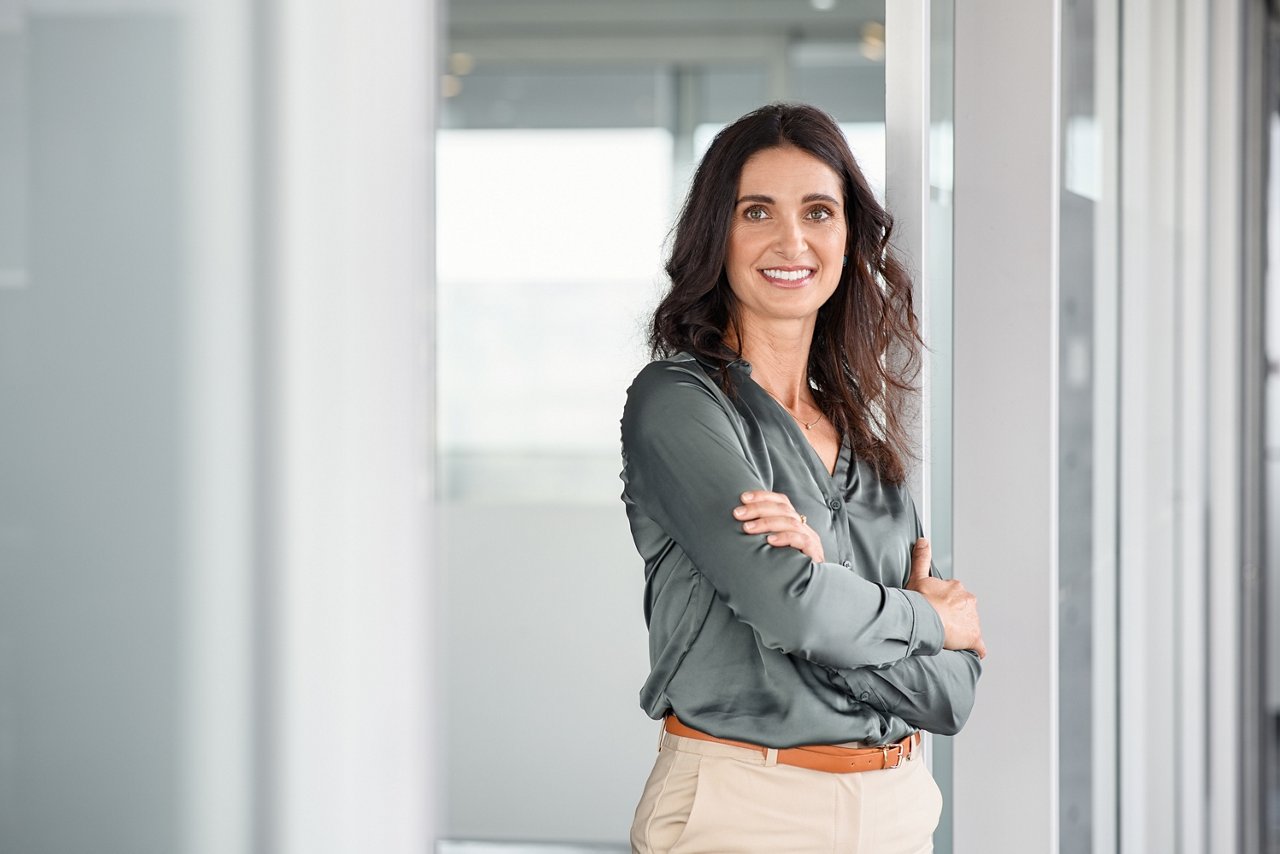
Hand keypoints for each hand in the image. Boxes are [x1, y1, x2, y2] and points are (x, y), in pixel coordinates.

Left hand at [733, 490, 824, 562]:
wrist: (810, 585)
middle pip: (783, 509)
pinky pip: (801, 540)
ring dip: (766, 523)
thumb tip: (739, 524)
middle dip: (758, 508)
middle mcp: (803, 527)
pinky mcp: (814, 552)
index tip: (743, 497)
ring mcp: (810, 539)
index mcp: (794, 522)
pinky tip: (769, 541)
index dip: (762, 496)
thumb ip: (762, 534)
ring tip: (747, 528)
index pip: (781, 501)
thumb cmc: (787, 566)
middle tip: (738, 514)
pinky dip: (785, 538)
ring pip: (790, 522)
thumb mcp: (774, 546)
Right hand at [906, 538, 986, 658]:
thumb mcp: (917, 576)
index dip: (944, 603)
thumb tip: (923, 540)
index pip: (955, 596)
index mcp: (957, 588)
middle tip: (939, 623)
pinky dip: (975, 649)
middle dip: (955, 616)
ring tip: (946, 637)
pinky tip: (969, 651)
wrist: (924, 619)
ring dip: (961, 631)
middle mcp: (968, 601)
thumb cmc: (919, 601)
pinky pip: (979, 646)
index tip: (936, 608)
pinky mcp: (974, 638)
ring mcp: (972, 620)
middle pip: (964, 610)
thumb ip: (921, 558)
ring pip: (970, 626)